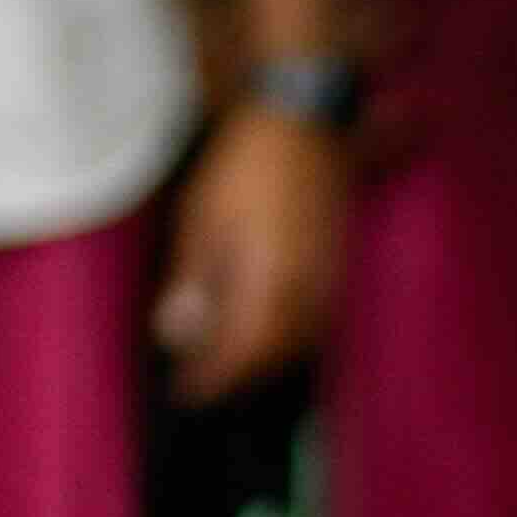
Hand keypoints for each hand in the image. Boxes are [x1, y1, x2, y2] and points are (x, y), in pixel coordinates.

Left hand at [153, 100, 346, 403]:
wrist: (303, 124)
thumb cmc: (246, 169)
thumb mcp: (201, 223)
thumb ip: (193, 286)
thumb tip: (177, 335)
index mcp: (270, 288)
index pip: (240, 356)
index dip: (212, 380)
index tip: (185, 392)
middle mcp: (307, 294)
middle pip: (274, 357)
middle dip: (239, 376)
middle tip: (204, 383)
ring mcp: (330, 281)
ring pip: (300, 342)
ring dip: (266, 359)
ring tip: (233, 362)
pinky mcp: (339, 266)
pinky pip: (317, 319)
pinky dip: (290, 336)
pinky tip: (271, 328)